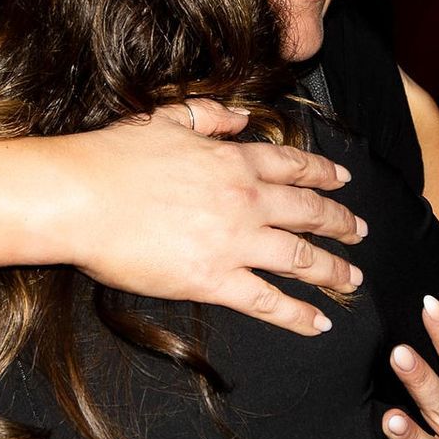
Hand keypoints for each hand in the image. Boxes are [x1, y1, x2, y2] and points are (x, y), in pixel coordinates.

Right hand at [53, 99, 365, 335]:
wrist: (79, 197)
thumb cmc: (112, 157)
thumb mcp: (166, 118)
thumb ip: (208, 116)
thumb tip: (240, 118)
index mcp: (233, 159)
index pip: (294, 167)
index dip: (324, 176)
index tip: (343, 182)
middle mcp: (245, 199)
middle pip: (309, 213)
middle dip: (341, 225)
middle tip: (359, 233)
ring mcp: (234, 241)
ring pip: (301, 259)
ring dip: (333, 271)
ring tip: (352, 281)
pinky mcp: (214, 280)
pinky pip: (269, 301)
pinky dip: (298, 314)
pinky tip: (318, 323)